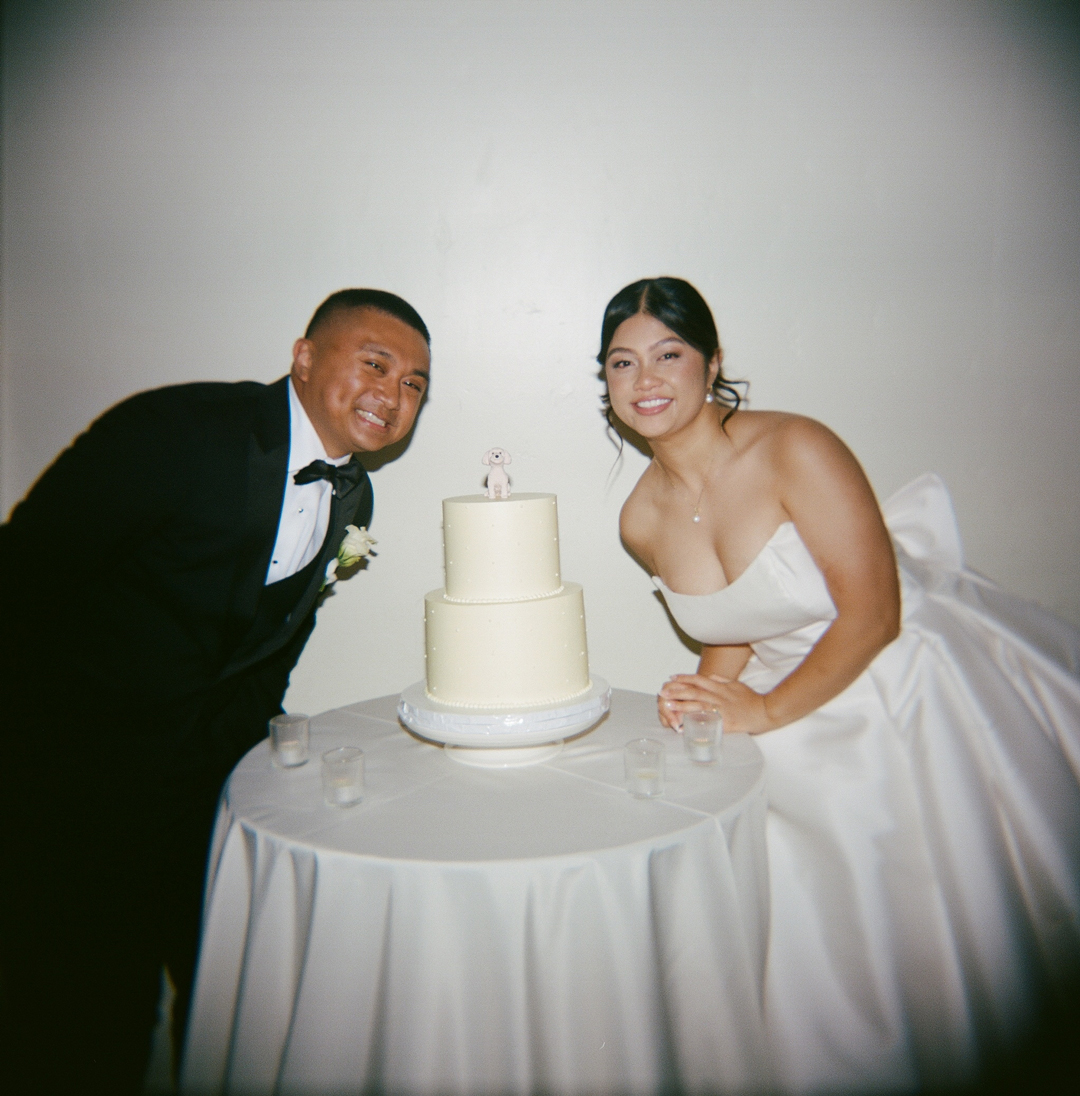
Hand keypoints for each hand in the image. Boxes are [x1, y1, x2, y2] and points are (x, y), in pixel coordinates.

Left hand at [658, 673, 773, 734]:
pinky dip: (693, 719)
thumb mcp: (736, 684)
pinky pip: (706, 720)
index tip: (672, 678)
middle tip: (663, 691)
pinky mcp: (724, 722)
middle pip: (694, 691)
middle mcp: (719, 696)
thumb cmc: (751, 699)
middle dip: (677, 690)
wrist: (765, 712)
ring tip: (667, 703)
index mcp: (721, 687)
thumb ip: (721, 680)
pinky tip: (682, 721)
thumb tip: (709, 676)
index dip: (685, 678)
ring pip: (698, 704)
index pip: (699, 680)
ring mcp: (721, 709)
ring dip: (681, 704)